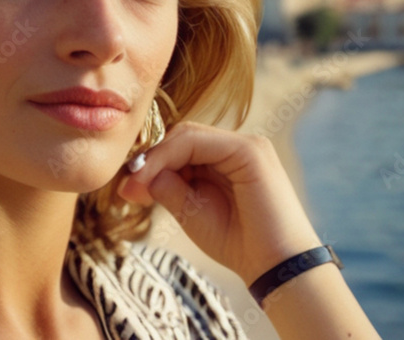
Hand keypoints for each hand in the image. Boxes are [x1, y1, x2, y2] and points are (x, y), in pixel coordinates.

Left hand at [117, 121, 322, 284]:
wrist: (276, 267)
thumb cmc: (239, 244)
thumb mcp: (192, 212)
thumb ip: (169, 187)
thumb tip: (138, 173)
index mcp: (227, 160)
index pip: (181, 146)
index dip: (152, 162)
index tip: (128, 190)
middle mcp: (238, 147)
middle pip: (182, 136)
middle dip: (150, 159)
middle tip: (128, 189)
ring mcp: (246, 145)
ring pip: (187, 135)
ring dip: (157, 158)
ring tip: (138, 186)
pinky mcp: (249, 151)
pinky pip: (197, 141)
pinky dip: (170, 156)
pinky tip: (154, 178)